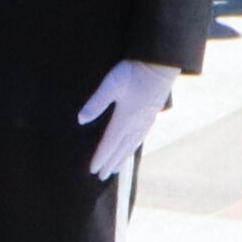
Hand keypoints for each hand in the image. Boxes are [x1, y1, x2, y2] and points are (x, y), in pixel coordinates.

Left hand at [77, 58, 178, 181]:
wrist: (160, 65)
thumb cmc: (134, 72)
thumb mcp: (111, 84)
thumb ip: (96, 103)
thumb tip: (81, 120)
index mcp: (124, 118)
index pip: (109, 143)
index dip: (100, 157)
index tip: (93, 169)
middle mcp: (136, 123)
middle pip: (121, 149)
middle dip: (110, 163)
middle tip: (101, 176)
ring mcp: (145, 120)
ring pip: (132, 145)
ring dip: (122, 158)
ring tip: (115, 169)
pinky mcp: (152, 114)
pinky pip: (141, 137)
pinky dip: (133, 147)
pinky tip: (131, 148)